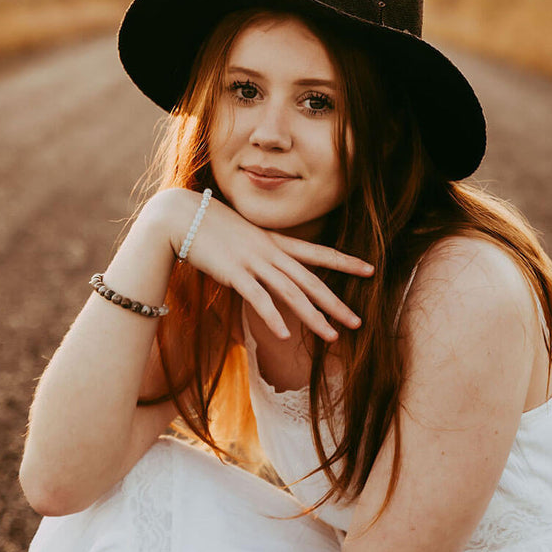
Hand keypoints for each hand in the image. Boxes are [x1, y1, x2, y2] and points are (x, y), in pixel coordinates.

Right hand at [145, 188, 374, 341]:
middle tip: (358, 321)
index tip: (370, 269)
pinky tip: (286, 335)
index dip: (345, 262)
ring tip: (332, 335)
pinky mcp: (234, 274)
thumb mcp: (242, 235)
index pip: (317, 252)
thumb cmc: (208, 225)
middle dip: (336, 303)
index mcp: (274, 241)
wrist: (180, 216)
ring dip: (313, 317)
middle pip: (310, 280)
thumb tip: (269, 263)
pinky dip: (272, 317)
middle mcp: (270, 251)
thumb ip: (258, 249)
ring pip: (291, 293)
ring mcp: (253, 262)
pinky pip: (258, 298)